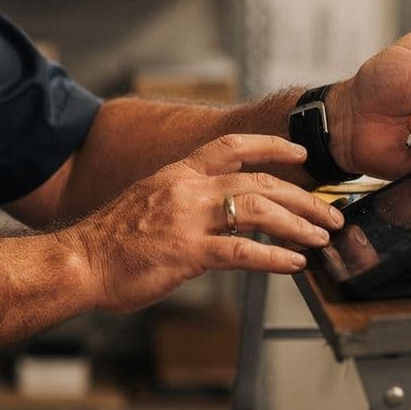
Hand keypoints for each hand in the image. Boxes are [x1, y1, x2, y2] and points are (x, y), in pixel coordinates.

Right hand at [66, 135, 344, 313]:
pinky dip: (274, 257)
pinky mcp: (187, 252)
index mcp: (178, 173)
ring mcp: (188, 219)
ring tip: (320, 237)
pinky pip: (242, 251)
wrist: (81, 261)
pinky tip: (294, 264)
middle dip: (301, 196)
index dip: (271, 146)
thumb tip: (219, 210)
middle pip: (259, 181)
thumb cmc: (113, 241)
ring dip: (297, 224)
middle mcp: (187, 189)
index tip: (300, 153)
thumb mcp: (150, 202)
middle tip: (329, 211)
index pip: (232, 146)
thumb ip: (186, 200)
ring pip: (258, 211)